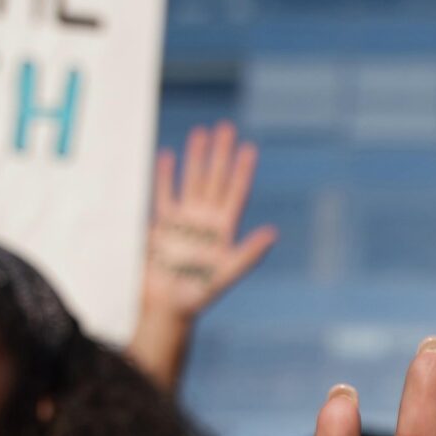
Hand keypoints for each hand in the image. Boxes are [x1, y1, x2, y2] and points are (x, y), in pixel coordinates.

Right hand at [143, 122, 277, 322]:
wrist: (168, 307)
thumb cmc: (199, 295)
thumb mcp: (228, 274)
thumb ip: (249, 253)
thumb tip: (272, 233)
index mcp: (224, 229)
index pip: (235, 192)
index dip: (242, 171)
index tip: (249, 148)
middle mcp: (206, 220)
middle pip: (214, 179)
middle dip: (220, 154)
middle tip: (225, 128)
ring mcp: (184, 220)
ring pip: (191, 181)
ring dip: (196, 158)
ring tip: (200, 132)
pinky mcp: (163, 226)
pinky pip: (164, 195)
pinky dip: (166, 176)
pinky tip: (168, 156)